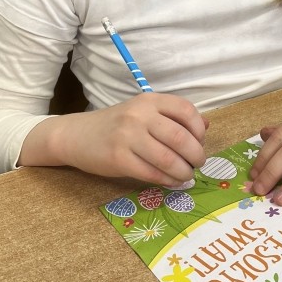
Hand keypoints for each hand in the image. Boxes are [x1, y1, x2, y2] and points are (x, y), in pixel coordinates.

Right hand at [36, 91, 207, 183]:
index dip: (199, 129)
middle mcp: (139, 115)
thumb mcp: (143, 112)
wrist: (76, 135)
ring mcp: (127, 137)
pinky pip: (151, 173)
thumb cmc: (115, 125)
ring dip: (184, 171)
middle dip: (196, 154)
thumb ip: (172, 117)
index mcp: (149, 100)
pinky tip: (171, 181)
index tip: (201, 142)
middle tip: (198, 163)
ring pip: (168, 158)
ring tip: (187, 176)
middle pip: (180, 137)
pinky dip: (167, 180)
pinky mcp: (118, 159)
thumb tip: (206, 126)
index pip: (186, 111)